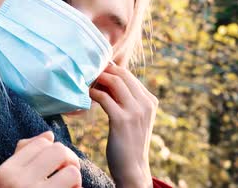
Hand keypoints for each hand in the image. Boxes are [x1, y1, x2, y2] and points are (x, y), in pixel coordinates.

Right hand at [0, 131, 81, 187]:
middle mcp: (18, 182)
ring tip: (67, 186)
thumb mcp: (9, 177)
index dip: (53, 150)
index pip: (42, 143)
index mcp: (6, 171)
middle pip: (59, 151)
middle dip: (69, 159)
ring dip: (74, 180)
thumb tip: (49, 135)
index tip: (53, 165)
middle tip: (67, 173)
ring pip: (72, 172)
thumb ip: (24, 153)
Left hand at [89, 63, 157, 187]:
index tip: (99, 71)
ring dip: (99, 79)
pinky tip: (87, 94)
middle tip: (91, 72)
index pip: (130, 76)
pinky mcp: (121, 120)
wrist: (133, 168)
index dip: (113, 70)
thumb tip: (109, 80)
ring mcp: (135, 111)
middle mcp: (146, 104)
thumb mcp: (135, 117)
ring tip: (88, 81)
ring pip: (114, 82)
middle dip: (105, 70)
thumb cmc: (130, 142)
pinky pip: (104, 98)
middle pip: (123, 75)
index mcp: (151, 101)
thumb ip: (128, 100)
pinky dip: (93, 93)